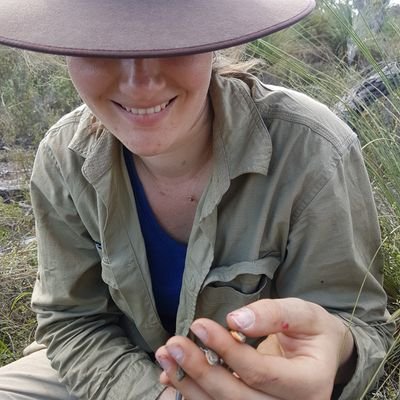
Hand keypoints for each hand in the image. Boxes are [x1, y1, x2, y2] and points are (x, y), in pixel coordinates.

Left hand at [155, 298, 355, 399]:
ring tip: (166, 357)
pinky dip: (193, 395)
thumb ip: (274, 314)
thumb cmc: (313, 331)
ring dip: (189, 385)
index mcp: (309, 384)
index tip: (200, 325)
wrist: (319, 355)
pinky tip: (171, 377)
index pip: (261, 373)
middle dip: (200, 371)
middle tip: (173, 345)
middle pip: (237, 398)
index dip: (227, 350)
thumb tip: (236, 321)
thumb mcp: (303, 313)